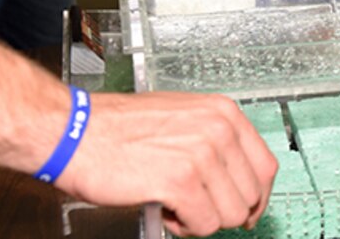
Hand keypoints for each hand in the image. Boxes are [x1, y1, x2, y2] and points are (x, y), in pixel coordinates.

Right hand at [55, 92, 277, 236]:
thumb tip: (237, 177)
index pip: (265, 166)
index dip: (256, 197)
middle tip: (194, 206)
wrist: (74, 131)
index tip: (247, 209)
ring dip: (202, 219)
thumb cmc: (118, 127)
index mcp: (223, 113)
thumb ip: (215, 142)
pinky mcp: (181, 181)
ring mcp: (202, 155)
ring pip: (229, 214)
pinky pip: (204, 224)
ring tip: (175, 204)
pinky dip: (185, 227)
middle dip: (223, 210)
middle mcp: (219, 130)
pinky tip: (166, 210)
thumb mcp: (182, 118)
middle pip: (250, 194)